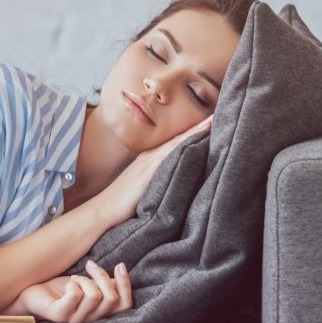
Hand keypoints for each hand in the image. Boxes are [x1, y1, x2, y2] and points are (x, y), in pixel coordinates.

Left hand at [10, 259, 132, 322]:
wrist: (32, 294)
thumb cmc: (60, 289)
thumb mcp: (86, 284)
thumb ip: (103, 284)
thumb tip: (121, 272)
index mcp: (99, 313)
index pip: (125, 306)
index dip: (126, 285)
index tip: (119, 265)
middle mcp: (90, 320)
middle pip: (111, 298)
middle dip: (102, 276)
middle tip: (89, 266)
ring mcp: (75, 320)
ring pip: (94, 296)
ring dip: (84, 279)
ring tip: (74, 279)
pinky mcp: (60, 316)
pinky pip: (75, 296)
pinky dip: (73, 284)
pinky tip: (67, 285)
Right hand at [98, 113, 213, 226]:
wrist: (104, 210)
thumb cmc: (122, 204)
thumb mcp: (142, 189)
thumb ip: (156, 182)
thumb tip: (173, 184)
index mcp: (150, 160)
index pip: (177, 142)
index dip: (193, 131)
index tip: (212, 121)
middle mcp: (151, 156)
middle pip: (180, 137)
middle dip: (198, 125)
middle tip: (218, 112)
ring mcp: (150, 162)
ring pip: (178, 142)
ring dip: (195, 130)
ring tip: (214, 118)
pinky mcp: (149, 171)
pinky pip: (171, 153)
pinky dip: (185, 143)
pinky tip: (197, 136)